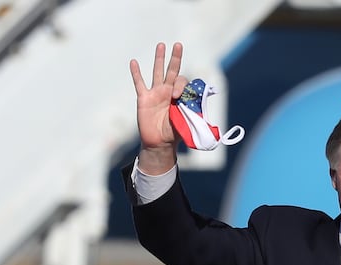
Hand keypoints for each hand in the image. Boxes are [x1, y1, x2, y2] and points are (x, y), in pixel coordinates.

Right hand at [129, 42, 187, 173]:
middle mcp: (168, 91)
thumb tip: (206, 108)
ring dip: (159, 59)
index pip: (182, 83)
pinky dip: (136, 73)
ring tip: (161, 45)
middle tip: (178, 45)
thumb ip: (195, 114)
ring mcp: (155, 93)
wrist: (160, 143)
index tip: (176, 97)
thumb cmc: (175, 133)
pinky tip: (134, 62)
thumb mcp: (187, 122)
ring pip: (157, 72)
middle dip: (175, 58)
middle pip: (172, 71)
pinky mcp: (144, 98)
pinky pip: (139, 83)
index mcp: (180, 96)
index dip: (180, 86)